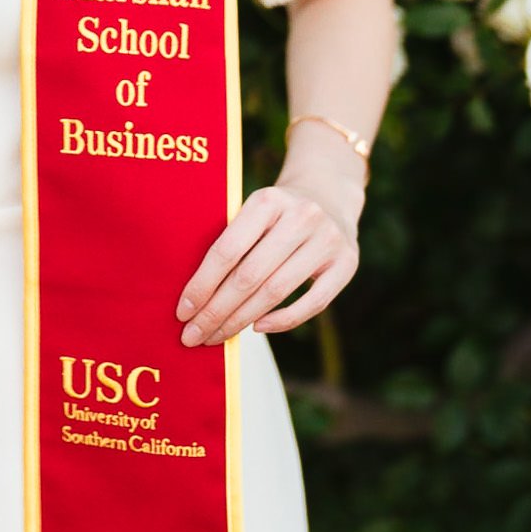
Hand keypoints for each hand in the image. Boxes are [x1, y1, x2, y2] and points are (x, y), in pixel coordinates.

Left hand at [174, 155, 361, 347]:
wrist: (328, 195)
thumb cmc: (276, 213)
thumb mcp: (254, 211)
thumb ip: (231, 241)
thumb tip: (193, 295)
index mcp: (267, 200)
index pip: (227, 250)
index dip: (202, 285)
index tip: (182, 312)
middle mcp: (301, 217)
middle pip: (249, 276)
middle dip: (216, 311)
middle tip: (193, 336)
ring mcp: (327, 240)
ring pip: (276, 292)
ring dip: (241, 320)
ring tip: (217, 337)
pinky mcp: (347, 263)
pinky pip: (313, 303)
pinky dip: (282, 320)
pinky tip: (256, 328)